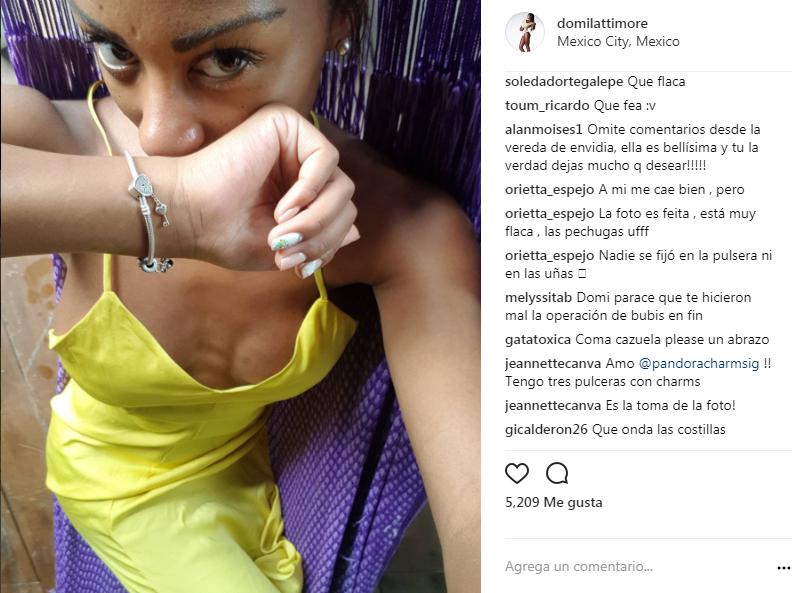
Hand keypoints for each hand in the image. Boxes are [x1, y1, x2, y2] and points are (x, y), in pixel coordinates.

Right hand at [175, 104, 357, 273]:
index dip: (328, 244)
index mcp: (299, 190)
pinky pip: (326, 158)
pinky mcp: (285, 123)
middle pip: (344, 201)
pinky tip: (284, 209)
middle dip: (323, 234)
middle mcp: (300, 163)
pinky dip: (311, 190)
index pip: (340, 215)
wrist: (189, 217)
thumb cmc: (227, 234)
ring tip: (283, 232)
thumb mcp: (287, 247)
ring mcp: (294, 142)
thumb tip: (357, 231)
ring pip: (341, 185)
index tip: (295, 266)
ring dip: (317, 218)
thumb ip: (322, 239)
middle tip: (286, 250)